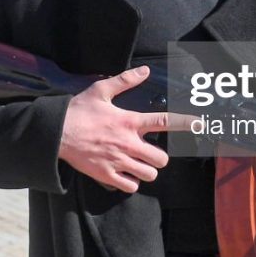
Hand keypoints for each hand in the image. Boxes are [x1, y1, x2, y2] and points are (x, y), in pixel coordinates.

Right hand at [58, 66, 196, 192]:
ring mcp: (118, 161)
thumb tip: (144, 70)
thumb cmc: (78, 110)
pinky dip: (132, 182)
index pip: (165, 122)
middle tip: (150, 153)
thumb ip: (125, 81)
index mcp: (129, 122)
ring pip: (149, 175)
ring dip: (147, 170)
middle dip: (159, 158)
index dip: (186, 123)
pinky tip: (125, 173)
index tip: (200, 124)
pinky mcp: (107, 175)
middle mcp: (128, 143)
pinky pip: (131, 186)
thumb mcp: (101, 90)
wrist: (55, 132)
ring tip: (139, 164)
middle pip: (161, 159)